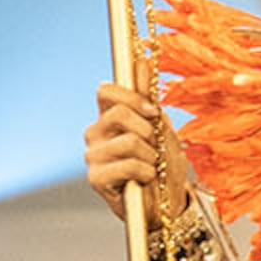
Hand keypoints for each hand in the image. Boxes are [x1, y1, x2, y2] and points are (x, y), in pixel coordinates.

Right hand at [83, 83, 191, 221]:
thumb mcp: (161, 127)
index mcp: (108, 116)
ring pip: (128, 140)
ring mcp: (93, 155)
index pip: (106, 90)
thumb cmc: (163, 163)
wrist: (168, 201)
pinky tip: (146, 179)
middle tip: (155, 146)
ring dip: (150, 155)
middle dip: (147, 130)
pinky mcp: (96, 178)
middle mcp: (95, 133)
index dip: (132, 96)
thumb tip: (142, 59)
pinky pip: (127, 164)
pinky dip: (145, 171)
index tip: (154, 112)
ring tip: (152, 166)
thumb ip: (148, 97)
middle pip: (118, 113)